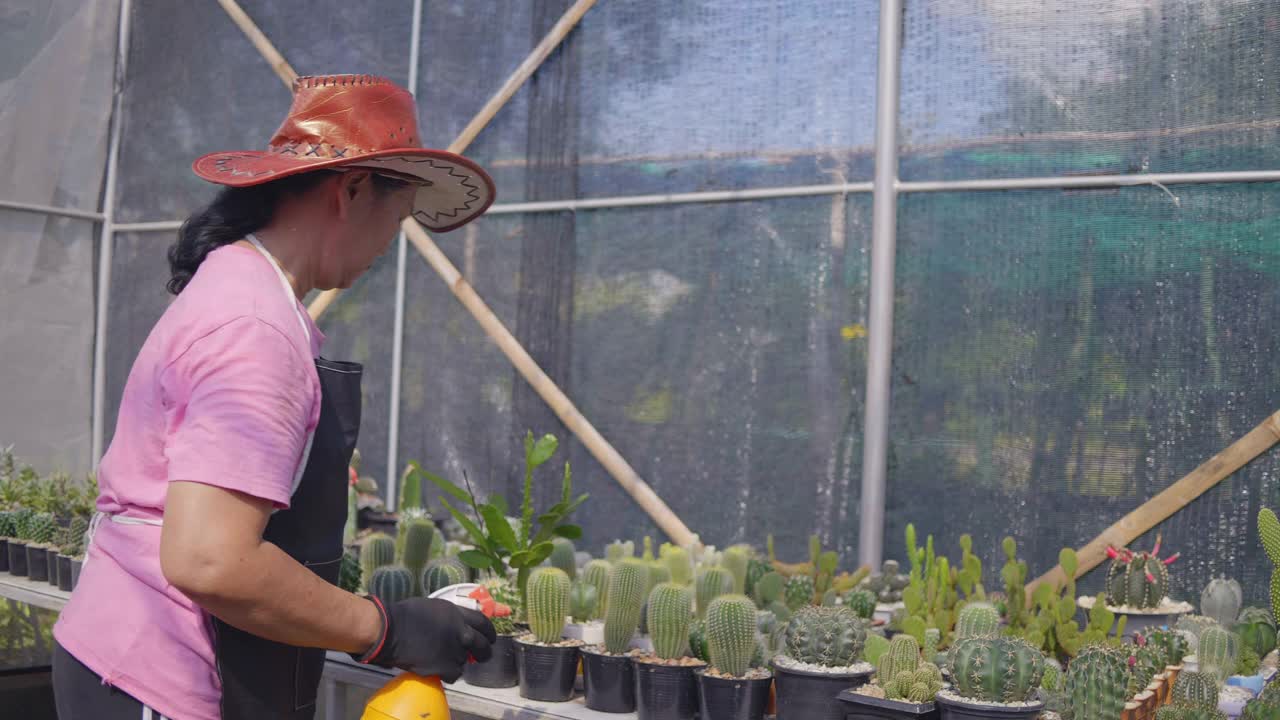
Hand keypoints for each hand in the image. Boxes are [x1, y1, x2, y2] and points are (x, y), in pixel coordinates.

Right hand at [354, 597, 495, 681]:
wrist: (392, 630)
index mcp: (458, 614)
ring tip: (446, 660)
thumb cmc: (407, 614)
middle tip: (482, 656)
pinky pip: (455, 674)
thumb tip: (455, 624)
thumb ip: (450, 617)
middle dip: (485, 652)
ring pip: (465, 661)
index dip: (490, 632)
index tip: (491, 638)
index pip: (484, 623)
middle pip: (483, 645)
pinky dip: (448, 674)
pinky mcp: (445, 667)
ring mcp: (455, 651)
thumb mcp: (435, 608)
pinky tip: (439, 670)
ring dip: (458, 661)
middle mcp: (461, 633)